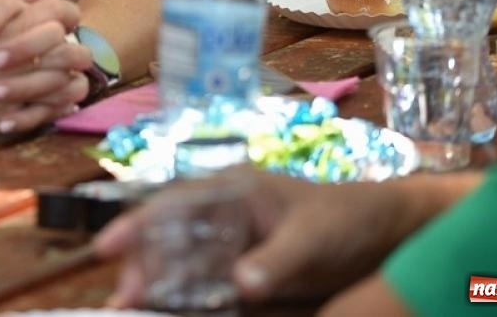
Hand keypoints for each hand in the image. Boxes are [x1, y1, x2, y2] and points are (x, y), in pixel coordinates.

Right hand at [95, 168, 449, 305]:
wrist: (389, 239)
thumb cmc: (348, 220)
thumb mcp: (313, 237)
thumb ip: (276, 260)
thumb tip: (239, 286)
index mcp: (232, 192)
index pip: (173, 204)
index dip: (137, 224)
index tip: (108, 248)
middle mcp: (223, 218)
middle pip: (168, 241)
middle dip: (141, 267)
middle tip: (124, 298)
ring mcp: (233, 249)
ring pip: (181, 269)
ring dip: (158, 289)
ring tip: (132, 309)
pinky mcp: (246, 278)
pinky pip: (206, 292)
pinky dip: (186, 304)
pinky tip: (170, 315)